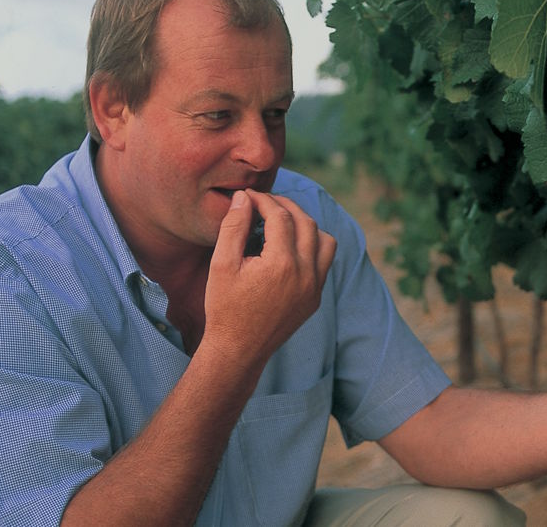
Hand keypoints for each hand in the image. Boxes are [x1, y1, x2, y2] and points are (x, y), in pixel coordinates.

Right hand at [199, 189, 336, 363]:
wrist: (238, 350)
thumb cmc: (224, 308)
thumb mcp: (222, 264)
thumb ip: (233, 226)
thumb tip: (244, 197)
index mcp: (281, 264)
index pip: (280, 216)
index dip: (264, 200)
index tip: (249, 196)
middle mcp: (305, 274)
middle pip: (306, 222)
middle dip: (286, 207)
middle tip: (265, 202)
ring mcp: (315, 288)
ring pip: (325, 241)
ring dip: (306, 225)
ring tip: (282, 222)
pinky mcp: (315, 299)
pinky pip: (324, 263)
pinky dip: (312, 247)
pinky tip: (289, 247)